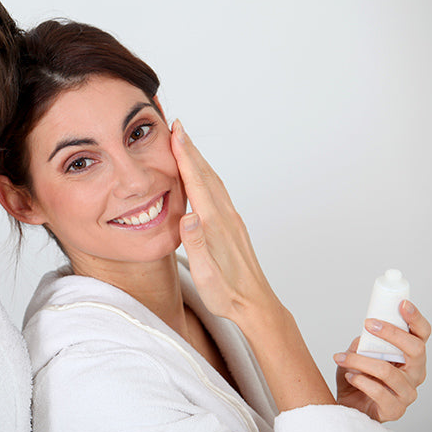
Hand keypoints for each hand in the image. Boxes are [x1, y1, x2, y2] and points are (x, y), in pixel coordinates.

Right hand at [171, 120, 334, 409]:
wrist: (255, 305)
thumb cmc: (228, 293)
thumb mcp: (207, 274)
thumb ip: (197, 244)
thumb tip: (189, 216)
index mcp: (215, 224)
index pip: (196, 181)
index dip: (184, 155)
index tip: (175, 132)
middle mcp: (225, 216)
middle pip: (205, 174)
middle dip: (189, 148)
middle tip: (176, 127)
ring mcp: (231, 220)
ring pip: (213, 181)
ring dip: (198, 160)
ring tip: (185, 145)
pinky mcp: (233, 227)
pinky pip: (218, 192)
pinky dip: (206, 176)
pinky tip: (202, 179)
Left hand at [334, 300, 429, 420]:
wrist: (348, 405)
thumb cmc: (358, 378)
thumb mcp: (358, 352)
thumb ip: (365, 342)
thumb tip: (367, 332)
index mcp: (410, 357)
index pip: (422, 335)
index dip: (415, 319)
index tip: (402, 304)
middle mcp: (415, 374)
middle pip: (415, 349)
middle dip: (391, 333)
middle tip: (369, 325)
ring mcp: (407, 393)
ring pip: (388, 370)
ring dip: (360, 361)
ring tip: (342, 358)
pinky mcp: (395, 409)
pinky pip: (378, 391)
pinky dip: (359, 380)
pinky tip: (350, 376)